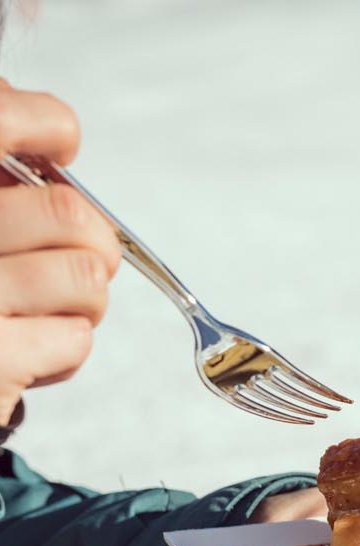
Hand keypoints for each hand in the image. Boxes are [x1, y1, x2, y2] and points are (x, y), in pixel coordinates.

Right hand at [0, 80, 118, 423]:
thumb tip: (55, 134)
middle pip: (69, 213)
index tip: (60, 147)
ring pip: (86, 275)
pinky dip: (64, 349)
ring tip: (45, 310)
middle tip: (71, 261)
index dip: (45, 124)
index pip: (1, 119)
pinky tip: (27, 353)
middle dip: (93, 243)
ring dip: (84, 301)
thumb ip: (1, 167)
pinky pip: (74, 338)